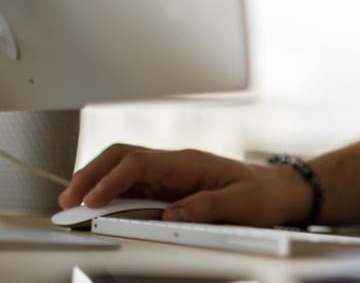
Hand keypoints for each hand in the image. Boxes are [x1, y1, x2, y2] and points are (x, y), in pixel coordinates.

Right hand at [58, 144, 312, 226]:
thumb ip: (208, 208)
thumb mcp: (242, 205)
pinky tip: (96, 209)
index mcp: (191, 162)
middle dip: (91, 174)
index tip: (92, 201)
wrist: (280, 190)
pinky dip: (110, 195)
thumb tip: (172, 215)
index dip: (112, 180)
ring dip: (96, 184)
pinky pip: (133, 186)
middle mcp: (176, 164)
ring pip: (123, 169)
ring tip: (71, 208)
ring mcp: (171, 174)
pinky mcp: (170, 187)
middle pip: (123, 157)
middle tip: (67, 202)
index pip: (140, 162)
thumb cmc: (263, 195)